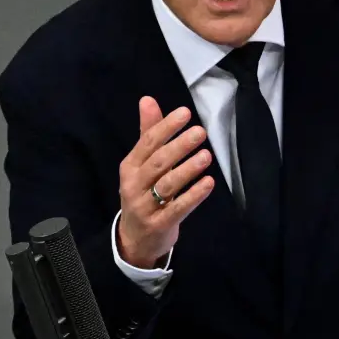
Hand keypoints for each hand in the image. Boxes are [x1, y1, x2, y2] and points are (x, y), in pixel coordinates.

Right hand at [117, 96, 214, 267]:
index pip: (148, 142)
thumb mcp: (142, 165)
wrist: (135, 239)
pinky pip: (178, 208)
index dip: (166, 126)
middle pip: (158, 162)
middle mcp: (133, 185)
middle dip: (179, 145)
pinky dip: (194, 195)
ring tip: (207, 156)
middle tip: (200, 132)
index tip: (186, 113)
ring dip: (188, 169)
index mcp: (130, 166)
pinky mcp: (158, 224)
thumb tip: (148, 99)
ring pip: (167, 185)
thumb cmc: (143, 194)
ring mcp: (144, 206)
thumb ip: (148, 133)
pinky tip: (209, 183)